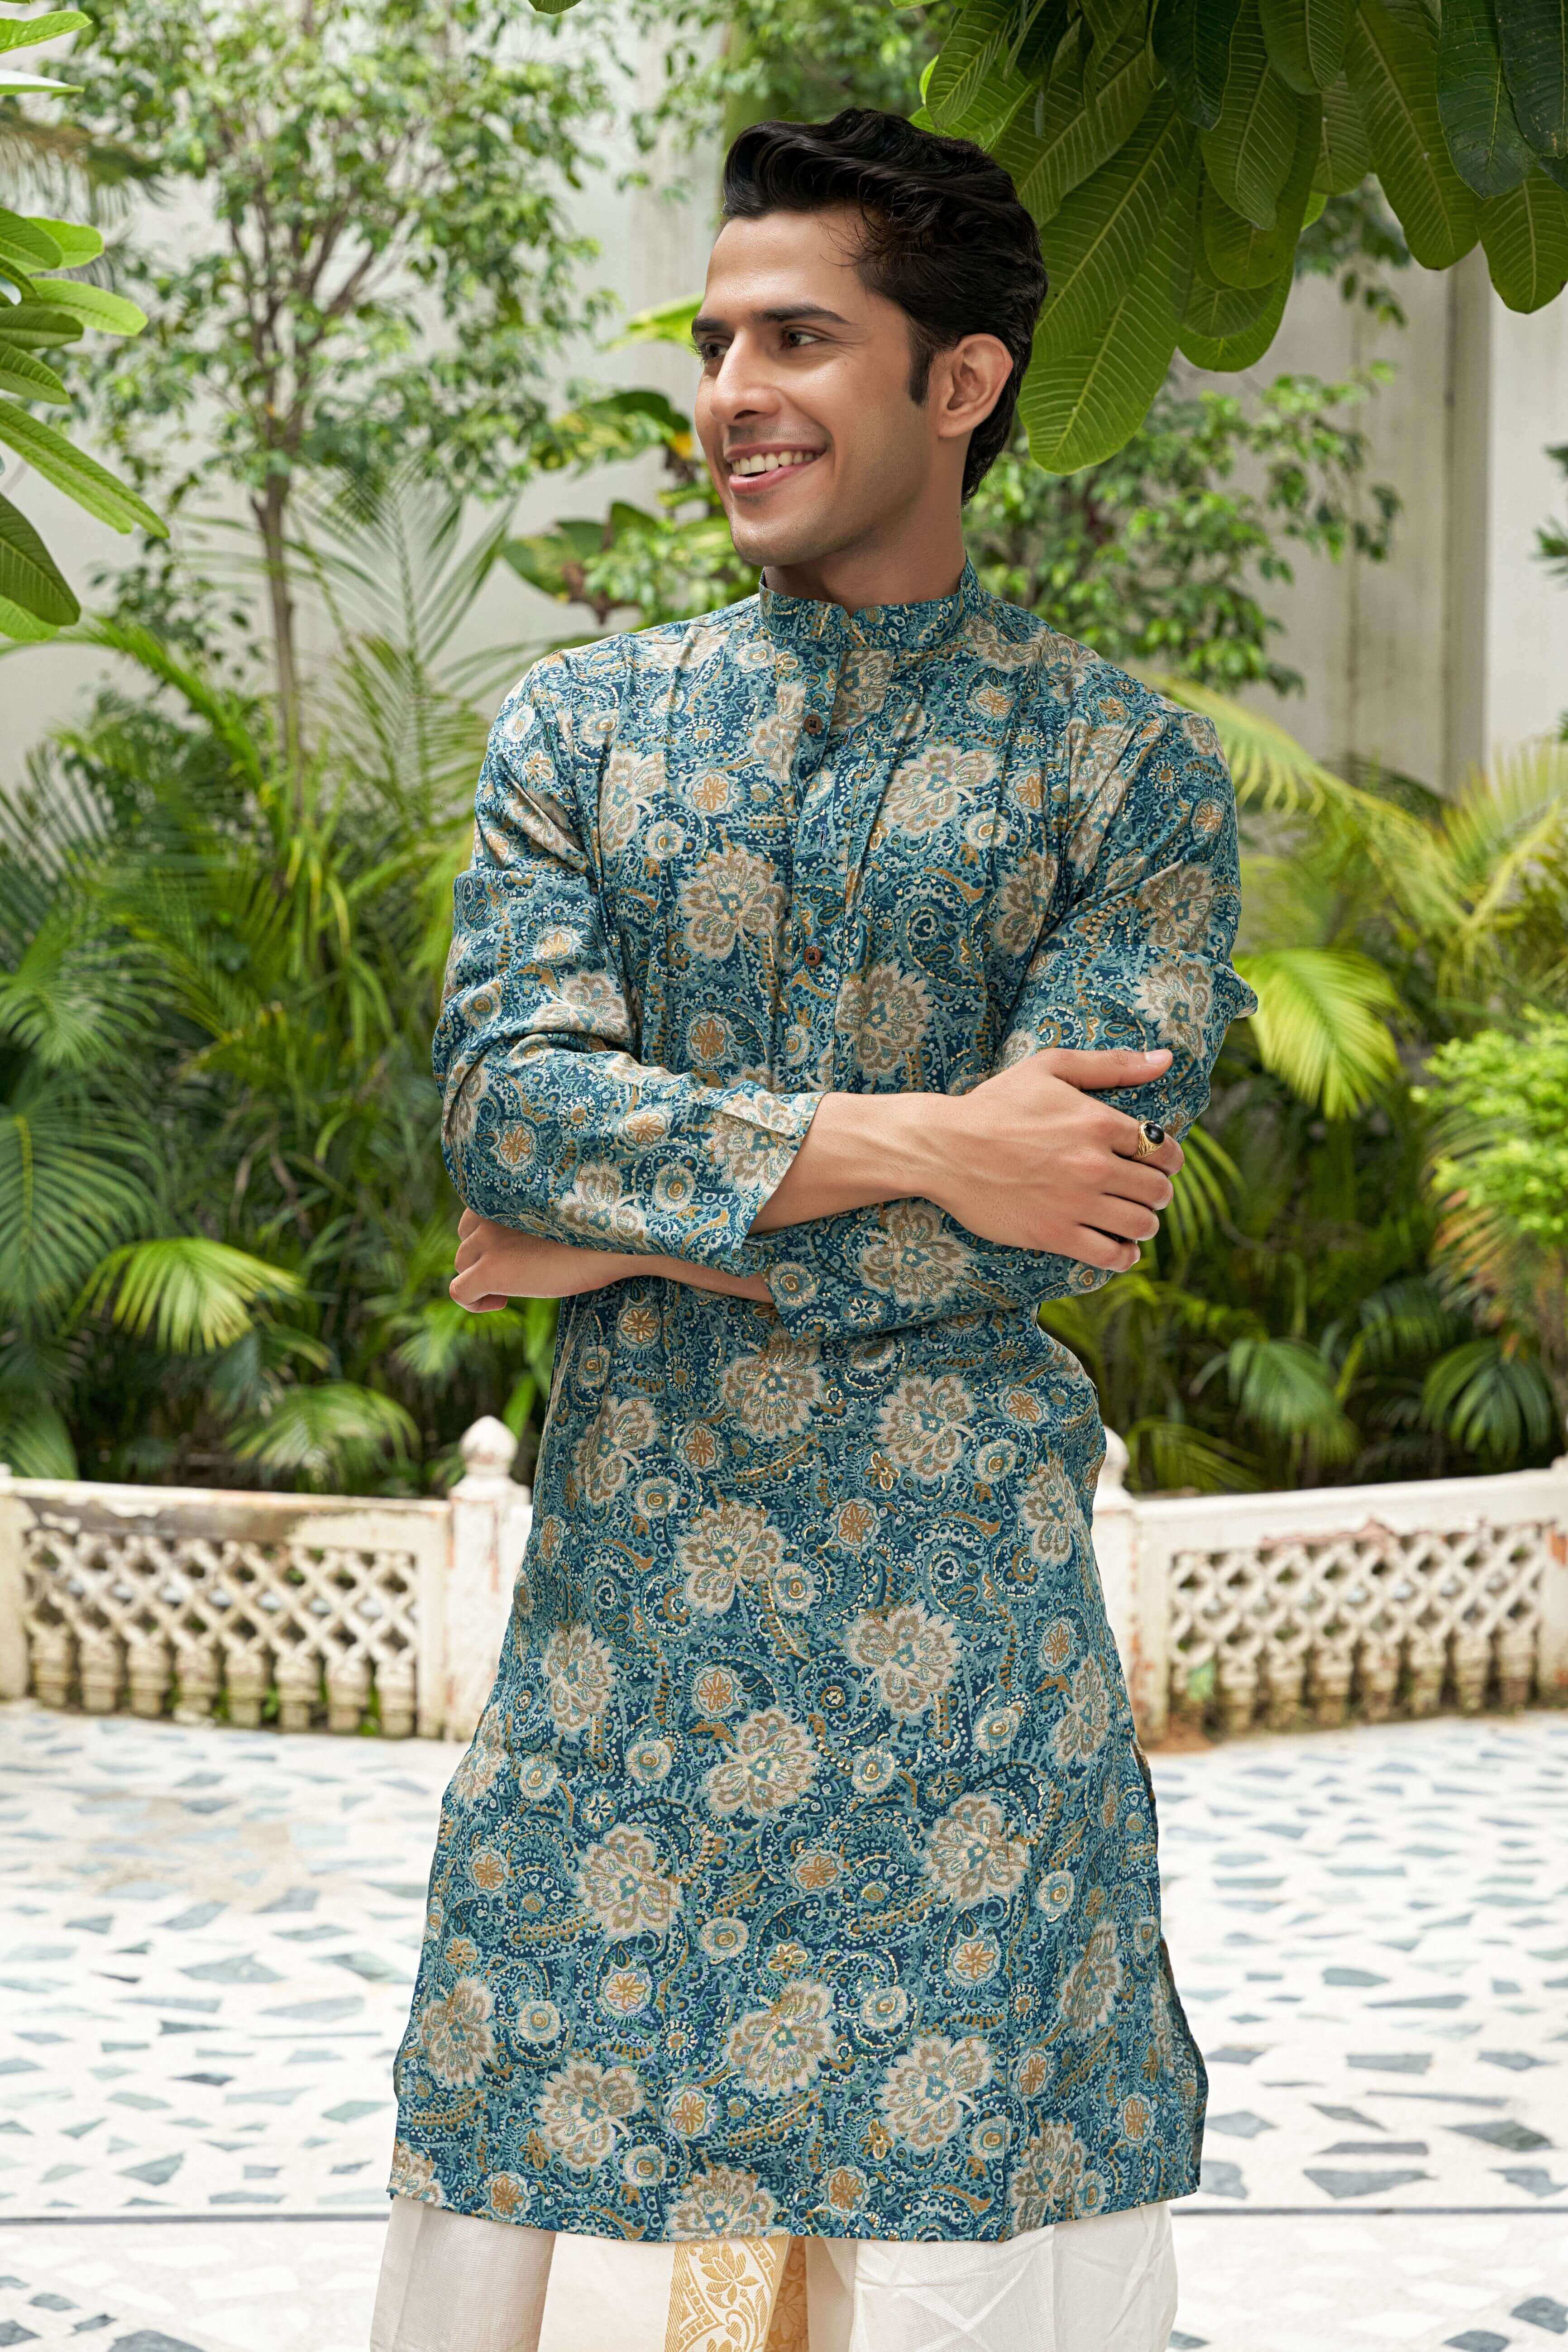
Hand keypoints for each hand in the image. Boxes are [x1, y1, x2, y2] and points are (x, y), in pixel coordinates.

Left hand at [451, 1210, 638, 1310]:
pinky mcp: (488, 1270)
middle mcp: (490, 1212)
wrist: (615, 1241)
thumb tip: (527, 1245)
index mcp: (506, 1193)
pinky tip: (501, 1302)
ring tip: (512, 1290)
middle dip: (484, 1257)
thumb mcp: (558, 1214)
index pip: (478, 1213)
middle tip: (518, 1271)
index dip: (493, 1238)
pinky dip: (475, 1303)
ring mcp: (486, 1241)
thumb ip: (531, 1219)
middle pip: (466, 1238)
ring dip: (482, 1279)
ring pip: (461, 1263)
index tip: (519, 1251)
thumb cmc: (599, 1230)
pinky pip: (459, 1292)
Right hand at [929, 1047, 1183, 1271]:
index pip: (1162, 1149)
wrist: (944, 1147)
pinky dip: (1124, 1256)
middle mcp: (1094, 1165)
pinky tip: (1121, 1248)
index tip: (1159, 1163)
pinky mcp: (1054, 1235)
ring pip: (1141, 1224)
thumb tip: (1167, 1059)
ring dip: (1145, 1224)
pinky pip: (1110, 1255)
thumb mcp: (1051, 1068)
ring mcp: (1075, 1203)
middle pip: (1157, 1189)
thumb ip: (1113, 1064)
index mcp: (1098, 1122)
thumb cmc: (995, 1104)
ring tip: (1133, 1219)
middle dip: (1157, 1192)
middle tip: (1143, 1191)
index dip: (1168, 1159)